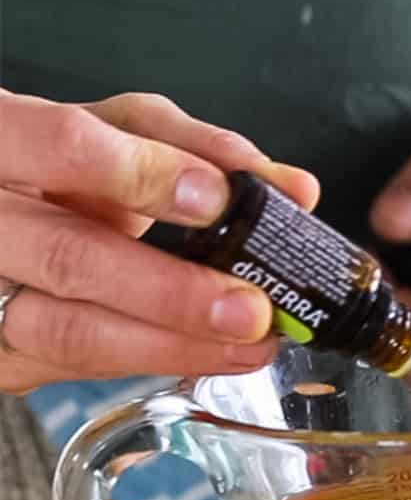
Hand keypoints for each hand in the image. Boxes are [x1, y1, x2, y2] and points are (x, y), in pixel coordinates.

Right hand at [0, 91, 318, 392]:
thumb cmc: (58, 164)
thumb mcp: (119, 133)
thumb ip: (200, 150)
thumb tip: (293, 190)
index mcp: (1, 139)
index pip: (64, 147)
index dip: (145, 175)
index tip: (219, 201)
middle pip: (69, 259)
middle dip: (173, 292)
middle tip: (251, 310)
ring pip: (68, 330)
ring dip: (172, 345)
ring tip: (248, 345)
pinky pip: (73, 366)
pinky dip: (148, 359)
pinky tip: (203, 355)